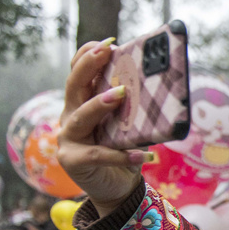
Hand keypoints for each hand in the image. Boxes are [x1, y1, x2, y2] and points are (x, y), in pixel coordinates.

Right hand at [57, 38, 149, 217]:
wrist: (118, 187)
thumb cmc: (124, 150)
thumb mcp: (129, 125)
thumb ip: (134, 107)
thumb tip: (160, 85)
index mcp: (82, 102)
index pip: (78, 73)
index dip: (88, 55)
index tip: (108, 42)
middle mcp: (70, 116)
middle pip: (74, 86)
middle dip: (88, 66)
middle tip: (106, 52)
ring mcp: (68, 138)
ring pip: (82, 117)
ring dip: (100, 104)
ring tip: (121, 93)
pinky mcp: (73, 161)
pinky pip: (99, 154)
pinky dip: (123, 155)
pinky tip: (144, 155)